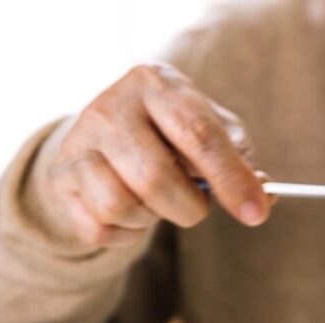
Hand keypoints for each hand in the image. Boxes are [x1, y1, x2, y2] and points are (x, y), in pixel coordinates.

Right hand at [46, 63, 271, 248]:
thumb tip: (264, 195)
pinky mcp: (59, 179)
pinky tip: (133, 214)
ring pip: (121, 205)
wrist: (110, 135)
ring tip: (159, 202)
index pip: (198, 135)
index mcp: (157, 85)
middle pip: (155, 177)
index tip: (256, 213)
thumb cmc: (176, 135)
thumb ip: (243, 162)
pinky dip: (126, 234)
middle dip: (190, 208)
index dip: (231, 179)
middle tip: (197, 207)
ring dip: (153, 219)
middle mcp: (110, 106)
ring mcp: (78, 142)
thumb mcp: (214, 132)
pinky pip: (98, 228)